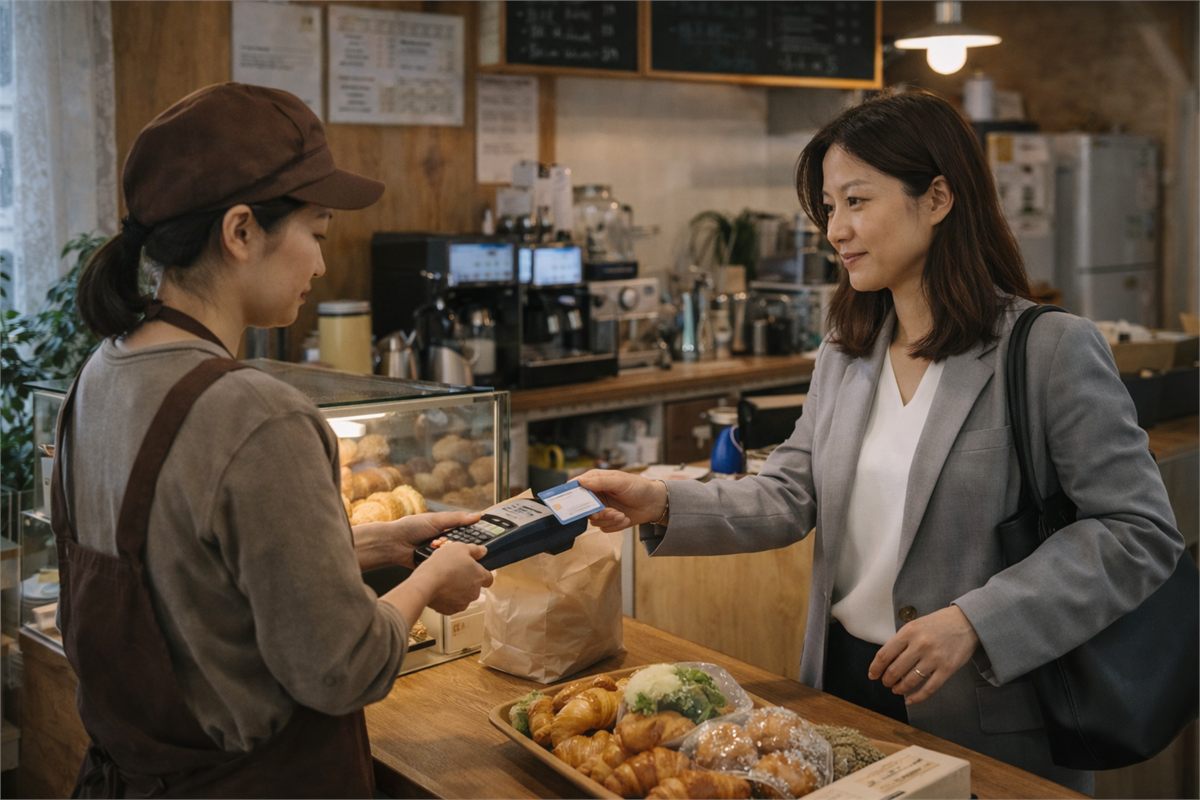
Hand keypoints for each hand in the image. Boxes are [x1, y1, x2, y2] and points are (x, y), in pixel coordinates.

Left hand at [353, 511, 481, 570]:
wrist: (392, 544)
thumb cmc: (411, 527)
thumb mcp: (436, 520)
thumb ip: (456, 519)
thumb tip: (477, 515)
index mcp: (444, 529)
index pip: (465, 531)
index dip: (475, 534)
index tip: (488, 537)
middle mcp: (443, 542)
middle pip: (461, 546)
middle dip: (463, 546)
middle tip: (471, 548)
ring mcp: (438, 554)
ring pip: (453, 556)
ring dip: (452, 555)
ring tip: (451, 552)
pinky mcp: (433, 565)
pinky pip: (444, 565)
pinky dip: (445, 564)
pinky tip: (448, 564)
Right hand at [411, 541, 493, 614]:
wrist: (426, 583)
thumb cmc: (442, 565)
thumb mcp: (459, 548)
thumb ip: (474, 549)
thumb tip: (482, 550)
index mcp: (480, 576)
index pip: (489, 578)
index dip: (481, 573)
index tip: (473, 570)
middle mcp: (474, 592)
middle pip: (475, 587)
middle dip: (466, 581)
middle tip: (454, 572)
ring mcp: (463, 603)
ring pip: (463, 596)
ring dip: (457, 590)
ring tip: (444, 580)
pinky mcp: (450, 610)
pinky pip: (451, 604)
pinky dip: (446, 599)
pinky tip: (439, 589)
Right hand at [575, 469, 666, 531]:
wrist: (654, 503)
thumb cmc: (639, 487)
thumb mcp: (620, 481)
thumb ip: (600, 481)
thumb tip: (581, 481)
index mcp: (595, 481)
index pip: (576, 487)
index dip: (572, 495)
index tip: (576, 504)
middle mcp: (595, 495)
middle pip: (583, 508)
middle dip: (598, 512)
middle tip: (610, 513)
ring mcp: (601, 509)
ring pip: (593, 520)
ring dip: (609, 520)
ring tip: (622, 515)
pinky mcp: (607, 520)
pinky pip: (603, 527)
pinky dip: (615, 525)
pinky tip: (625, 518)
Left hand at [868, 606, 979, 705]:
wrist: (967, 622)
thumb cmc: (937, 624)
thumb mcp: (915, 625)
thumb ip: (901, 641)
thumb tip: (885, 661)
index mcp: (908, 632)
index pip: (884, 655)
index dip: (875, 668)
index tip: (872, 675)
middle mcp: (920, 645)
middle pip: (895, 670)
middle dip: (887, 680)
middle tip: (886, 683)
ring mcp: (934, 658)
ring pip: (910, 681)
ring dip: (900, 688)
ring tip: (896, 689)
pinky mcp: (947, 669)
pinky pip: (929, 688)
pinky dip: (917, 697)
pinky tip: (910, 700)